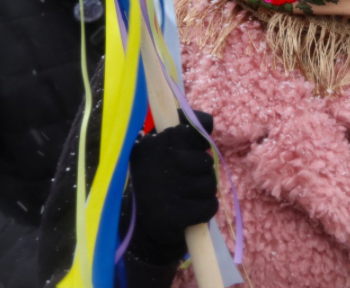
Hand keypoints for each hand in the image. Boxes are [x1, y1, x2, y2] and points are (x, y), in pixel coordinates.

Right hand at [127, 110, 217, 264]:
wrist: (139, 226)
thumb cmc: (159, 179)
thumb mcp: (162, 149)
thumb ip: (184, 129)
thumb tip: (208, 122)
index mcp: (153, 144)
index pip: (195, 132)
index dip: (198, 144)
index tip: (188, 153)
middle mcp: (155, 164)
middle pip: (206, 161)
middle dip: (202, 172)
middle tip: (185, 181)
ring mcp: (162, 191)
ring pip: (210, 184)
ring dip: (204, 192)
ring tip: (186, 196)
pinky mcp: (172, 216)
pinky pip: (209, 207)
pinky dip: (206, 210)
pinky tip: (191, 211)